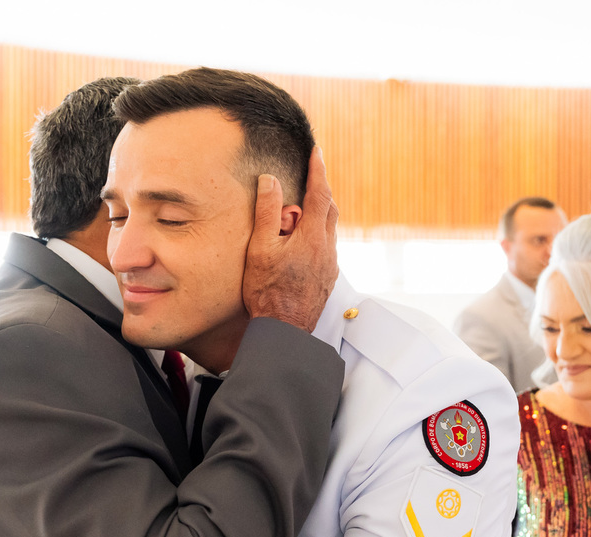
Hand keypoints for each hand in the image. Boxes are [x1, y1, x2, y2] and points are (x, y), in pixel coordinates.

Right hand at [242, 146, 338, 332]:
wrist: (284, 330)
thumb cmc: (268, 292)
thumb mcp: (260, 248)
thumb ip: (267, 212)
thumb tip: (270, 181)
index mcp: (313, 237)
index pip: (320, 193)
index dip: (318, 170)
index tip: (316, 153)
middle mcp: (328, 249)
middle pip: (329, 210)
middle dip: (317, 194)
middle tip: (301, 188)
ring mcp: (330, 266)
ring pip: (327, 231)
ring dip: (313, 221)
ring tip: (288, 227)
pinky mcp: (327, 279)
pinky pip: (324, 249)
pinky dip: (313, 240)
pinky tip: (295, 251)